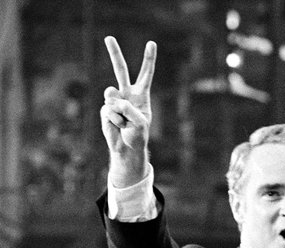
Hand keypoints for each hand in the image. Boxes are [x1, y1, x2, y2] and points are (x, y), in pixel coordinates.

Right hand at [99, 36, 156, 186]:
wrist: (127, 147)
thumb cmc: (138, 134)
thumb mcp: (141, 123)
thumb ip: (130, 109)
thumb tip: (114, 99)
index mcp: (141, 94)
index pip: (146, 74)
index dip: (148, 59)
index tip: (151, 43)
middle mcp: (127, 93)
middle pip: (120, 70)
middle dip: (114, 53)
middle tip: (109, 37)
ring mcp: (114, 100)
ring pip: (111, 94)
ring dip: (120, 111)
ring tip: (125, 122)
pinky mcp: (105, 108)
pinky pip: (109, 110)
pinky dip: (115, 120)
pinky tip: (118, 125)